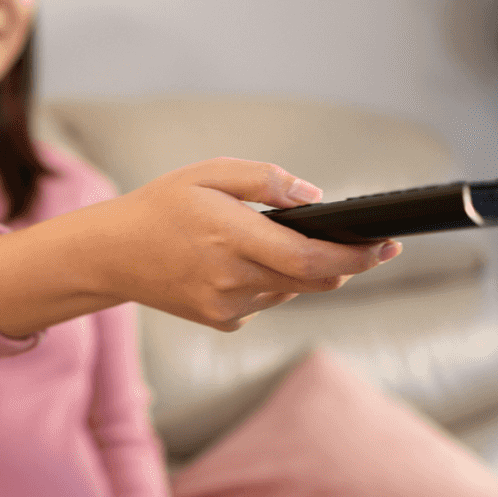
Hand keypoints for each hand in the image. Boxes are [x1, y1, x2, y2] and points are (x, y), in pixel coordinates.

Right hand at [72, 157, 400, 331]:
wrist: (111, 254)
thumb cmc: (160, 206)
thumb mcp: (209, 173)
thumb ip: (266, 181)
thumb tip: (314, 198)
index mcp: (233, 237)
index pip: (313, 259)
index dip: (357, 256)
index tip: (386, 246)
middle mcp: (233, 280)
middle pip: (314, 281)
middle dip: (346, 264)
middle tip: (369, 246)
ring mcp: (227, 307)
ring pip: (290, 291)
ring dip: (300, 270)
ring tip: (279, 243)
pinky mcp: (220, 321)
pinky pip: (264, 302)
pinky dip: (268, 283)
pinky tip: (240, 264)